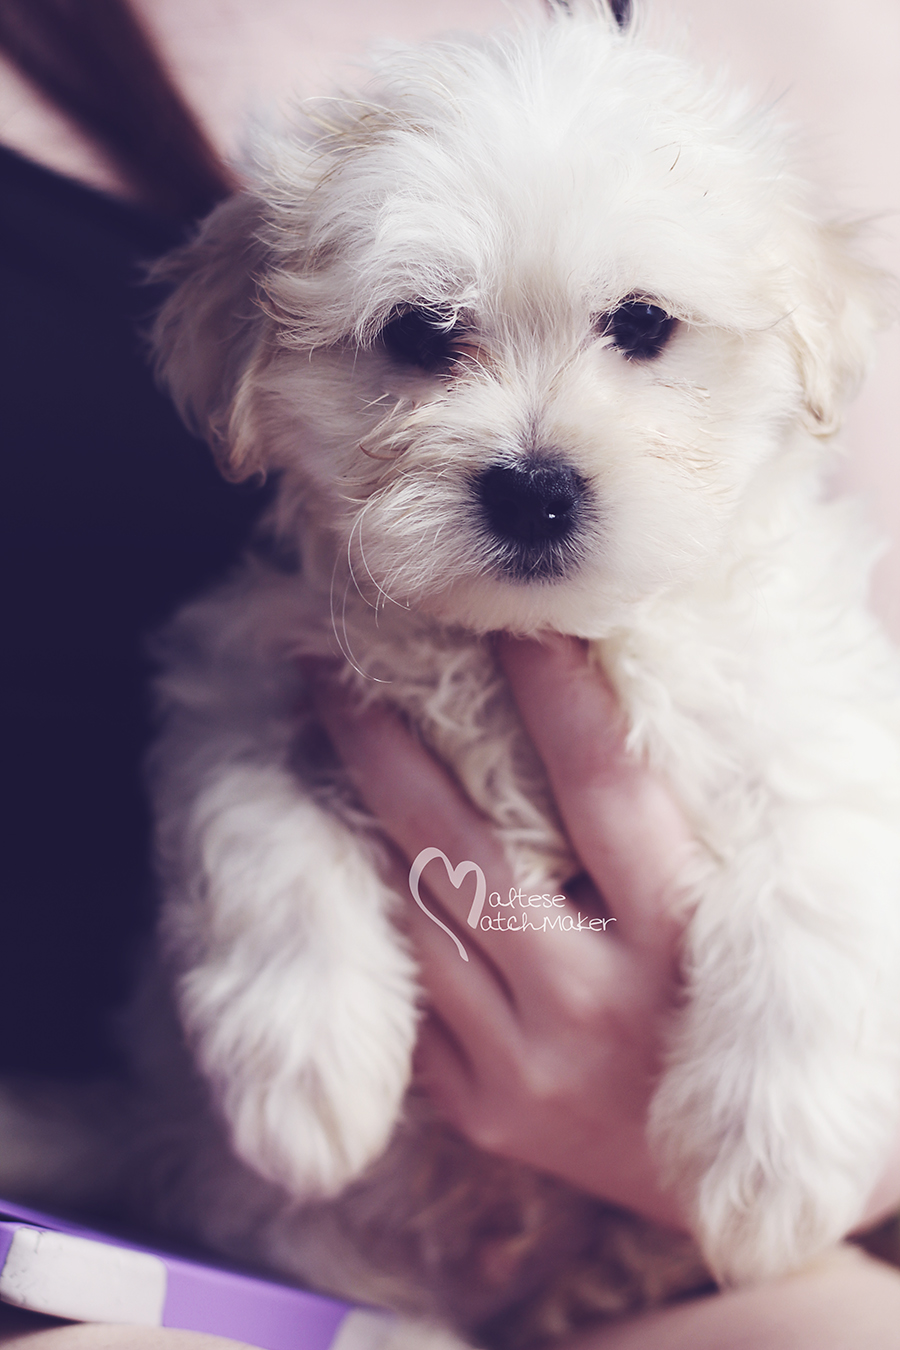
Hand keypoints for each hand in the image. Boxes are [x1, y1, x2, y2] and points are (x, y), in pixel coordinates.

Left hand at [312, 633, 695, 1228]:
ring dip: (365, 822)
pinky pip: (411, 994)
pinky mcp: (484, 1107)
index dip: (554, 695)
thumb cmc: (745, 1021)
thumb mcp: (734, 922)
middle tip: (333, 674)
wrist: (737, 1184)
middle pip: (468, 847)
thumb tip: (606, 700)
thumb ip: (678, 831)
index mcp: (681, 941)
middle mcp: (597, 1000)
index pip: (604, 789)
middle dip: (389, 751)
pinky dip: (380, 917)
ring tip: (324, 742)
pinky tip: (350, 853)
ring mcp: (527, 1061)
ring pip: (420, 915)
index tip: (510, 617)